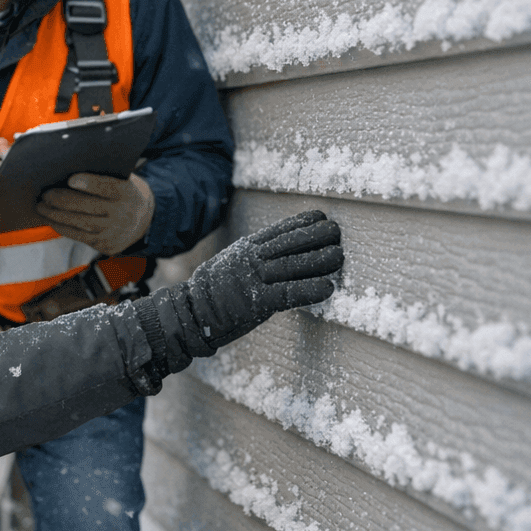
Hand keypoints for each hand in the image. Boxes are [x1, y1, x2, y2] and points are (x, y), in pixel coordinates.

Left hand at [36, 173, 154, 254]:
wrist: (144, 221)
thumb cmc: (124, 193)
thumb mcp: (123, 180)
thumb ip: (102, 176)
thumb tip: (68, 172)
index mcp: (127, 192)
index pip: (108, 187)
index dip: (89, 183)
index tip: (71, 179)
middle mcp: (122, 214)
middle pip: (87, 206)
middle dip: (62, 199)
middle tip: (44, 193)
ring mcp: (113, 232)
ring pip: (79, 222)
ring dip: (56, 215)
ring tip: (41, 206)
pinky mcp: (105, 245)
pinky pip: (79, 236)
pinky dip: (63, 227)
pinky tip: (51, 220)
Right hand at [128, 211, 343, 390]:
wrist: (190, 312)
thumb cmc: (211, 291)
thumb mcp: (230, 263)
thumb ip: (251, 256)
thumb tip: (272, 251)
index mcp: (246, 248)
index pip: (280, 230)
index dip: (303, 222)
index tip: (322, 217)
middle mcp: (252, 259)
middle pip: (290, 243)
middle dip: (317, 235)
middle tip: (338, 232)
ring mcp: (254, 279)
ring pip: (293, 265)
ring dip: (321, 260)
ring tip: (340, 256)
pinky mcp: (256, 302)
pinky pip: (289, 294)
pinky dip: (310, 290)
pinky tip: (327, 288)